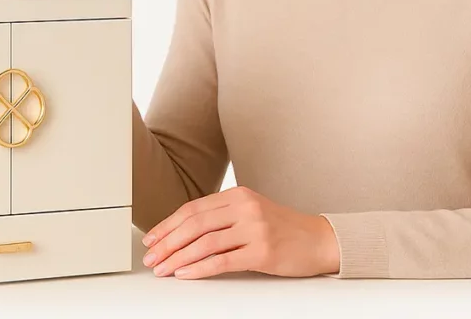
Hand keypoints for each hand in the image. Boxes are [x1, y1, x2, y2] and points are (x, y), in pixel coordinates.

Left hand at [140, 185, 339, 278]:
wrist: (319, 240)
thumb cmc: (283, 229)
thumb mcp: (251, 212)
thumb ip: (223, 217)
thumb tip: (183, 232)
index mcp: (238, 195)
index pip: (193, 209)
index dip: (168, 224)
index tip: (152, 238)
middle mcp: (244, 208)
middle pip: (194, 224)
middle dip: (167, 242)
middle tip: (151, 257)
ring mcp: (254, 228)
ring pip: (204, 243)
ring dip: (178, 258)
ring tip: (163, 269)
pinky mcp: (262, 251)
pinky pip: (222, 261)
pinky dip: (199, 269)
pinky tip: (186, 274)